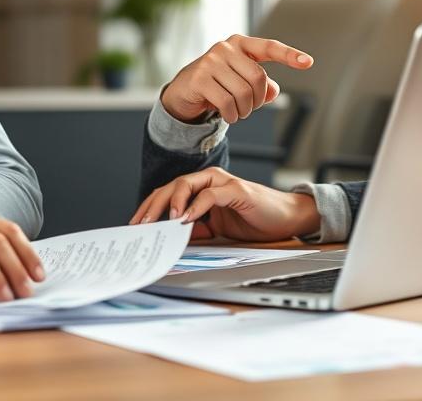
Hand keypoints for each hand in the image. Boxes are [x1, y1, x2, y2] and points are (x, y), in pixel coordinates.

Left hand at [129, 167, 320, 241]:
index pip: (168, 193)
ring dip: (172, 201)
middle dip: (153, 204)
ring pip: (187, 184)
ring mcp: (222, 183)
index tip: (136, 224)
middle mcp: (209, 181)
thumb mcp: (217, 230)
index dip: (150, 206)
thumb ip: (196, 230)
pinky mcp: (237, 190)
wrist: (286, 219)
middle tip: (141, 223)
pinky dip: (197, 206)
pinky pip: (211, 194)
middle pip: (172, 186)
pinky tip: (186, 219)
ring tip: (163, 219)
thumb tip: (170, 240)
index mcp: (201, 188)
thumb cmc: (253, 221)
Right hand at [161, 34, 312, 123]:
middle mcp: (225, 48)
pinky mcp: (199, 78)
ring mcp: (210, 61)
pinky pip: (227, 103)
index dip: (290, 55)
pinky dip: (232, 115)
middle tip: (249, 108)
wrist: (185, 90)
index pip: (269, 47)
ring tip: (237, 112)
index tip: (308, 62)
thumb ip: (262, 85)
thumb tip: (273, 91)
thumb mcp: (242, 82)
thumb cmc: (219, 84)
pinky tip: (228, 115)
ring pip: (243, 93)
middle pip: (258, 78)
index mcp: (240, 44)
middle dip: (258, 100)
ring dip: (244, 111)